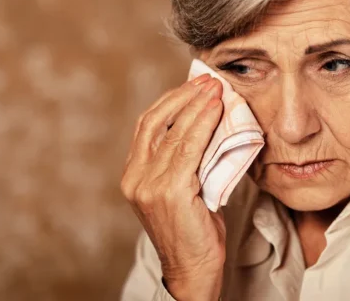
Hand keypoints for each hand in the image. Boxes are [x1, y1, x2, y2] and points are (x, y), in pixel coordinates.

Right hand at [121, 74, 225, 300]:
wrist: (194, 271)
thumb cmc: (194, 232)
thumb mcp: (185, 190)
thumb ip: (186, 161)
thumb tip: (208, 124)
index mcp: (133, 176)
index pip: (147, 126)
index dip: (170, 101)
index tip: (193, 85)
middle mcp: (135, 178)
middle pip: (155, 122)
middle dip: (183, 96)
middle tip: (208, 79)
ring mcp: (148, 185)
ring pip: (173, 132)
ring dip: (197, 106)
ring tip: (216, 88)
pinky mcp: (169, 191)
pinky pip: (188, 148)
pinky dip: (203, 124)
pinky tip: (216, 111)